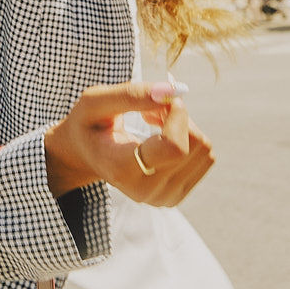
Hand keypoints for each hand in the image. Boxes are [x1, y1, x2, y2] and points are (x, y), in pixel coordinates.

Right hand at [44, 82, 214, 207]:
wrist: (85, 156)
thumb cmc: (88, 125)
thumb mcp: (95, 102)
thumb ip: (131, 95)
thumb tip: (171, 91)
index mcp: (122, 170)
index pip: (175, 148)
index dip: (177, 116)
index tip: (161, 100)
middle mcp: (145, 190)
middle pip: (195, 145)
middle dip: (179, 117)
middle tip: (151, 109)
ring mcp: (163, 197)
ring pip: (204, 151)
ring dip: (184, 127)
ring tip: (154, 123)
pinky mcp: (177, 196)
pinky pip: (204, 159)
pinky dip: (189, 140)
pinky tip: (162, 138)